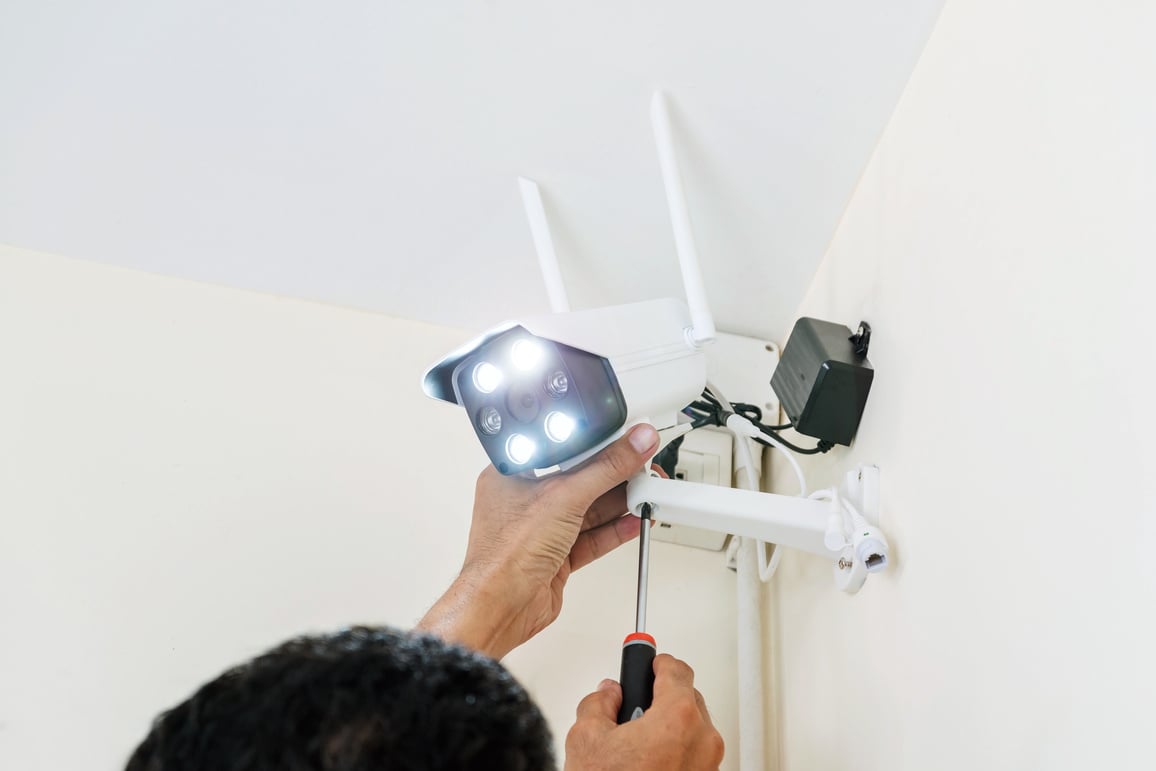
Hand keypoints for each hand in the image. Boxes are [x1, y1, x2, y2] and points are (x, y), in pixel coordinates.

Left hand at [417, 424, 659, 658]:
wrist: (502, 607)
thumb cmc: (505, 553)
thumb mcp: (564, 497)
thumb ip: (606, 468)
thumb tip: (634, 443)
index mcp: (514, 474)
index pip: (562, 449)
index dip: (595, 442)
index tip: (624, 438)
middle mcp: (526, 500)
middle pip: (580, 479)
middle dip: (614, 475)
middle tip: (643, 468)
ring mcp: (542, 529)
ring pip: (588, 510)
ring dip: (619, 503)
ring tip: (646, 493)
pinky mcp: (557, 555)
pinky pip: (591, 537)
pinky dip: (613, 530)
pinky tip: (634, 522)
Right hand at [564, 654, 724, 770]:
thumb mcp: (587, 737)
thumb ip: (599, 702)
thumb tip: (607, 695)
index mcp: (678, 717)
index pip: (676, 669)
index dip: (656, 662)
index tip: (647, 661)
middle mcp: (702, 739)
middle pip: (687, 697)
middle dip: (661, 697)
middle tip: (634, 705)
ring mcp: (708, 764)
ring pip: (692, 727)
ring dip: (669, 726)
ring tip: (635, 743)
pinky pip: (693, 754)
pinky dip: (674, 751)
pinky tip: (646, 762)